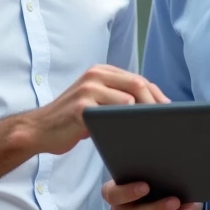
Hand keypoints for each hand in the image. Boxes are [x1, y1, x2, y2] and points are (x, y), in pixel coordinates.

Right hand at [30, 66, 167, 155]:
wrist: (39, 130)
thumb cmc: (71, 120)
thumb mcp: (95, 102)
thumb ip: (116, 99)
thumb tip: (151, 108)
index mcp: (101, 71)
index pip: (139, 80)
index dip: (158, 95)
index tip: (170, 112)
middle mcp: (95, 76)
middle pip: (138, 85)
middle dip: (156, 104)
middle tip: (168, 123)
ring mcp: (88, 90)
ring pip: (128, 99)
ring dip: (145, 115)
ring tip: (156, 131)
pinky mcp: (81, 107)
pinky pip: (112, 114)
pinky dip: (127, 125)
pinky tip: (136, 137)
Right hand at [103, 180, 201, 209]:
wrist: (156, 194)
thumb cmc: (148, 178)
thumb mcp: (145, 173)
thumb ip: (147, 173)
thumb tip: (165, 169)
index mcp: (113, 193)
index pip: (113, 195)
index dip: (128, 192)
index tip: (146, 186)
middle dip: (156, 209)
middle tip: (175, 200)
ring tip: (186, 208)